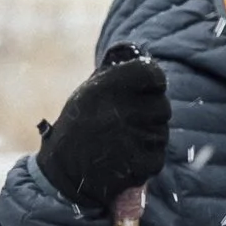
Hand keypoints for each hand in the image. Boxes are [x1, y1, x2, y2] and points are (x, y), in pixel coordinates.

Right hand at [38, 48, 168, 213]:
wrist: (62, 172)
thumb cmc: (79, 127)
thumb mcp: (89, 92)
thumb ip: (114, 74)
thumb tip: (139, 53)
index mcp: (105, 88)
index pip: (151, 73)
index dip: (154, 81)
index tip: (149, 87)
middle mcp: (118, 111)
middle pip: (162, 106)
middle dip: (151, 113)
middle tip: (129, 122)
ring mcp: (129, 139)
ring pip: (161, 133)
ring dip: (149, 137)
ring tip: (122, 142)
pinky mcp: (138, 165)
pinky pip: (157, 156)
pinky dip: (147, 159)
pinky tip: (125, 158)